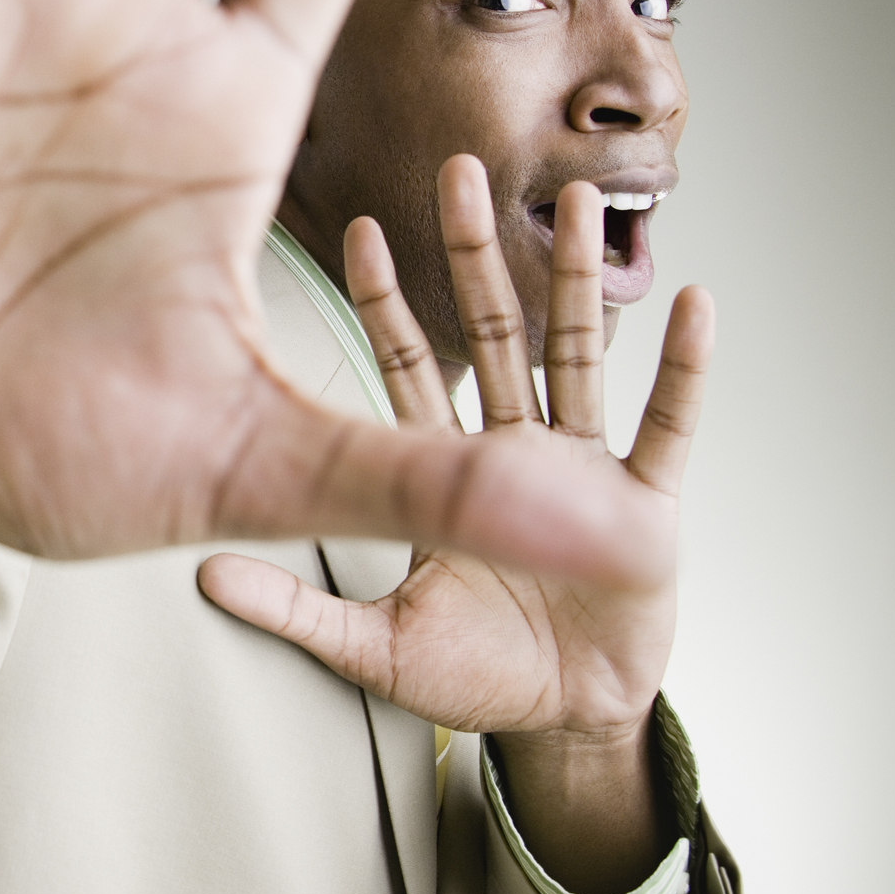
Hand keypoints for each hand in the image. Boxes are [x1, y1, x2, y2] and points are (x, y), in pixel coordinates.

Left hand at [200, 159, 713, 889]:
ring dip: (578, 283)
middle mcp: (511, 452)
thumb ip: (293, 608)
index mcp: (441, 472)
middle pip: (491, 335)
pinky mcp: (647, 510)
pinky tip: (696, 303)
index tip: (357, 229)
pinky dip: (684, 370)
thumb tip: (199, 577)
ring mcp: (581, 471)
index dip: (384, 302)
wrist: (563, 722)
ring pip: (576, 358)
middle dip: (474, 256)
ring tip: (579, 203)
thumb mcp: (371, 645)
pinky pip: (670, 427)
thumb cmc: (472, 674)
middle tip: (458, 171)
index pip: (407, 367)